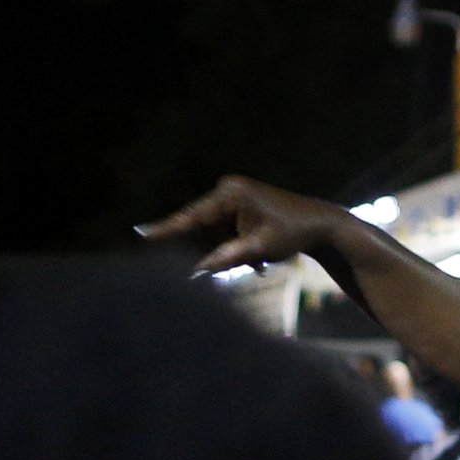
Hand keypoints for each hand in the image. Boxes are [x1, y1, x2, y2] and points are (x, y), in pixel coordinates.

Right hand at [135, 175, 355, 276]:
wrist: (320, 223)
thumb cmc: (292, 234)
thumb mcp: (259, 249)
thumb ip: (226, 258)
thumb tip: (195, 271)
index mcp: (230, 194)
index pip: (192, 217)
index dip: (166, 229)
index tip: (140, 234)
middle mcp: (227, 188)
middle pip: (203, 228)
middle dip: (220, 249)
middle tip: (253, 262)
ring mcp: (232, 193)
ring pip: (213, 232)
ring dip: (230, 250)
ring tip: (260, 260)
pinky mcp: (238, 201)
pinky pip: (224, 229)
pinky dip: (236, 245)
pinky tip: (258, 256)